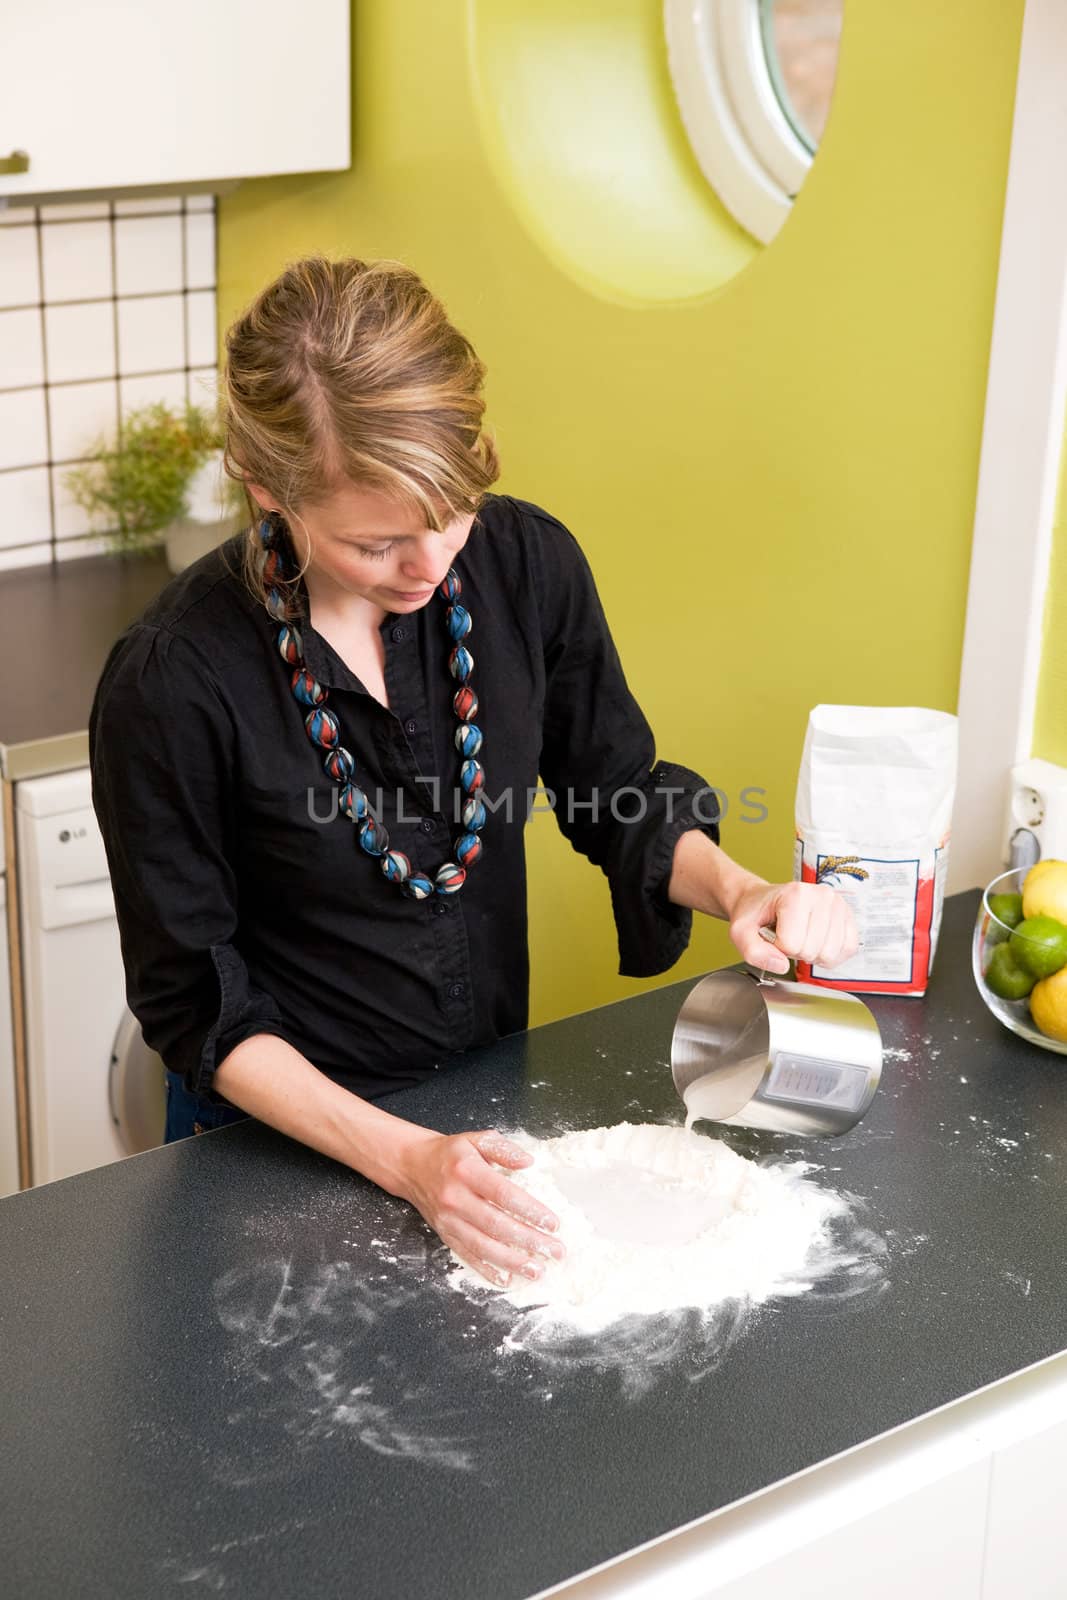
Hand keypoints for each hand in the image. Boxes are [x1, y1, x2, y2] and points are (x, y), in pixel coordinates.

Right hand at [397, 1129, 563, 1287]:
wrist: (413, 1166)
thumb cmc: (451, 1154)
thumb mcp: (476, 1139)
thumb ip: (503, 1149)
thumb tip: (528, 1161)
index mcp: (467, 1171)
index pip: (504, 1194)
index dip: (530, 1210)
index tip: (553, 1223)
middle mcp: (456, 1198)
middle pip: (497, 1224)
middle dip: (529, 1241)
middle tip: (555, 1251)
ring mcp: (449, 1220)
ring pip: (483, 1246)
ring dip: (512, 1261)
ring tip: (537, 1270)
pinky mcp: (444, 1235)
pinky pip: (467, 1256)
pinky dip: (487, 1270)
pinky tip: (507, 1278)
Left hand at [727, 879, 858, 973]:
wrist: (764, 901)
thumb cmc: (755, 914)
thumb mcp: (740, 931)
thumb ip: (752, 951)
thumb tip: (780, 964)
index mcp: (795, 894)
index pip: (791, 944)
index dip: (778, 948)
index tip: (774, 934)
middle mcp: (822, 895)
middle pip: (812, 951)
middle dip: (795, 952)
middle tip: (787, 936)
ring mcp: (838, 905)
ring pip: (830, 954)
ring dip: (813, 954)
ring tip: (802, 937)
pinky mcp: (849, 917)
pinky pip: (848, 950)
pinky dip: (830, 955)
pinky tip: (817, 943)